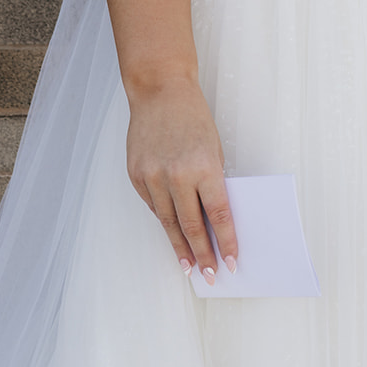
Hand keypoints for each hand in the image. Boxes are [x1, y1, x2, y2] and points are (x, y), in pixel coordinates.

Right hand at [125, 74, 236, 282]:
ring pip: (168, 222)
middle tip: (209, 274)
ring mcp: (152, 177)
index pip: (218, 215)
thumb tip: (213, 218)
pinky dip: (163, 219)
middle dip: (202, 254)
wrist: (159, 92)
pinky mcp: (136, 176)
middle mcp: (176, 175)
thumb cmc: (192, 118)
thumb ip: (211, 182)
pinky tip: (171, 233)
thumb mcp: (213, 149)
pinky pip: (152, 205)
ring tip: (188, 266)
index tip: (230, 260)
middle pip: (191, 226)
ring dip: (179, 247)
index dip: (226, 241)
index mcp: (203, 167)